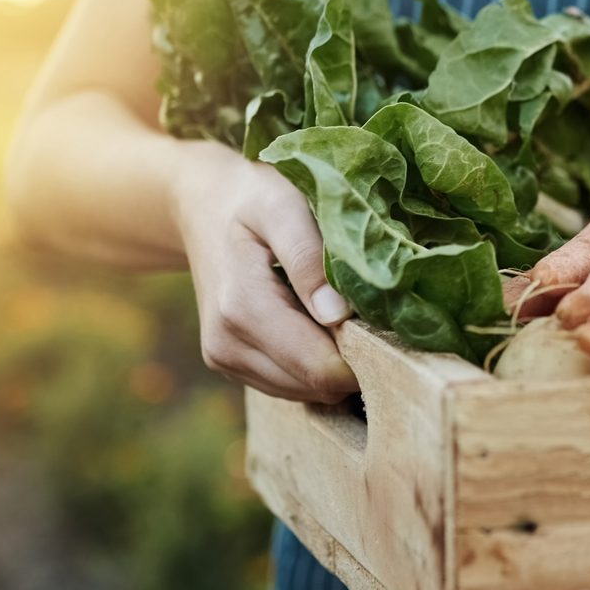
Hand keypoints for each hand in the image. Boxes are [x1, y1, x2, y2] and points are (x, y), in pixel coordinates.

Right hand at [169, 142, 358, 402]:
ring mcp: (224, 359)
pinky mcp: (229, 364)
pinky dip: (311, 364)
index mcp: (242, 307)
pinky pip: (288, 384)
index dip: (364, 354)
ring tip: (342, 314)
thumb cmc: (251, 198)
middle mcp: (227, 344)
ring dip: (332, 363)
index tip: (387, 322)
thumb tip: (338, 315)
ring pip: (304, 392)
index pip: (319, 367)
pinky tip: (317, 324)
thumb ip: (309, 258)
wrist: (201, 205)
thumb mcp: (283, 207)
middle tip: (373, 315)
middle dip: (353, 360)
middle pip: (315, 385)